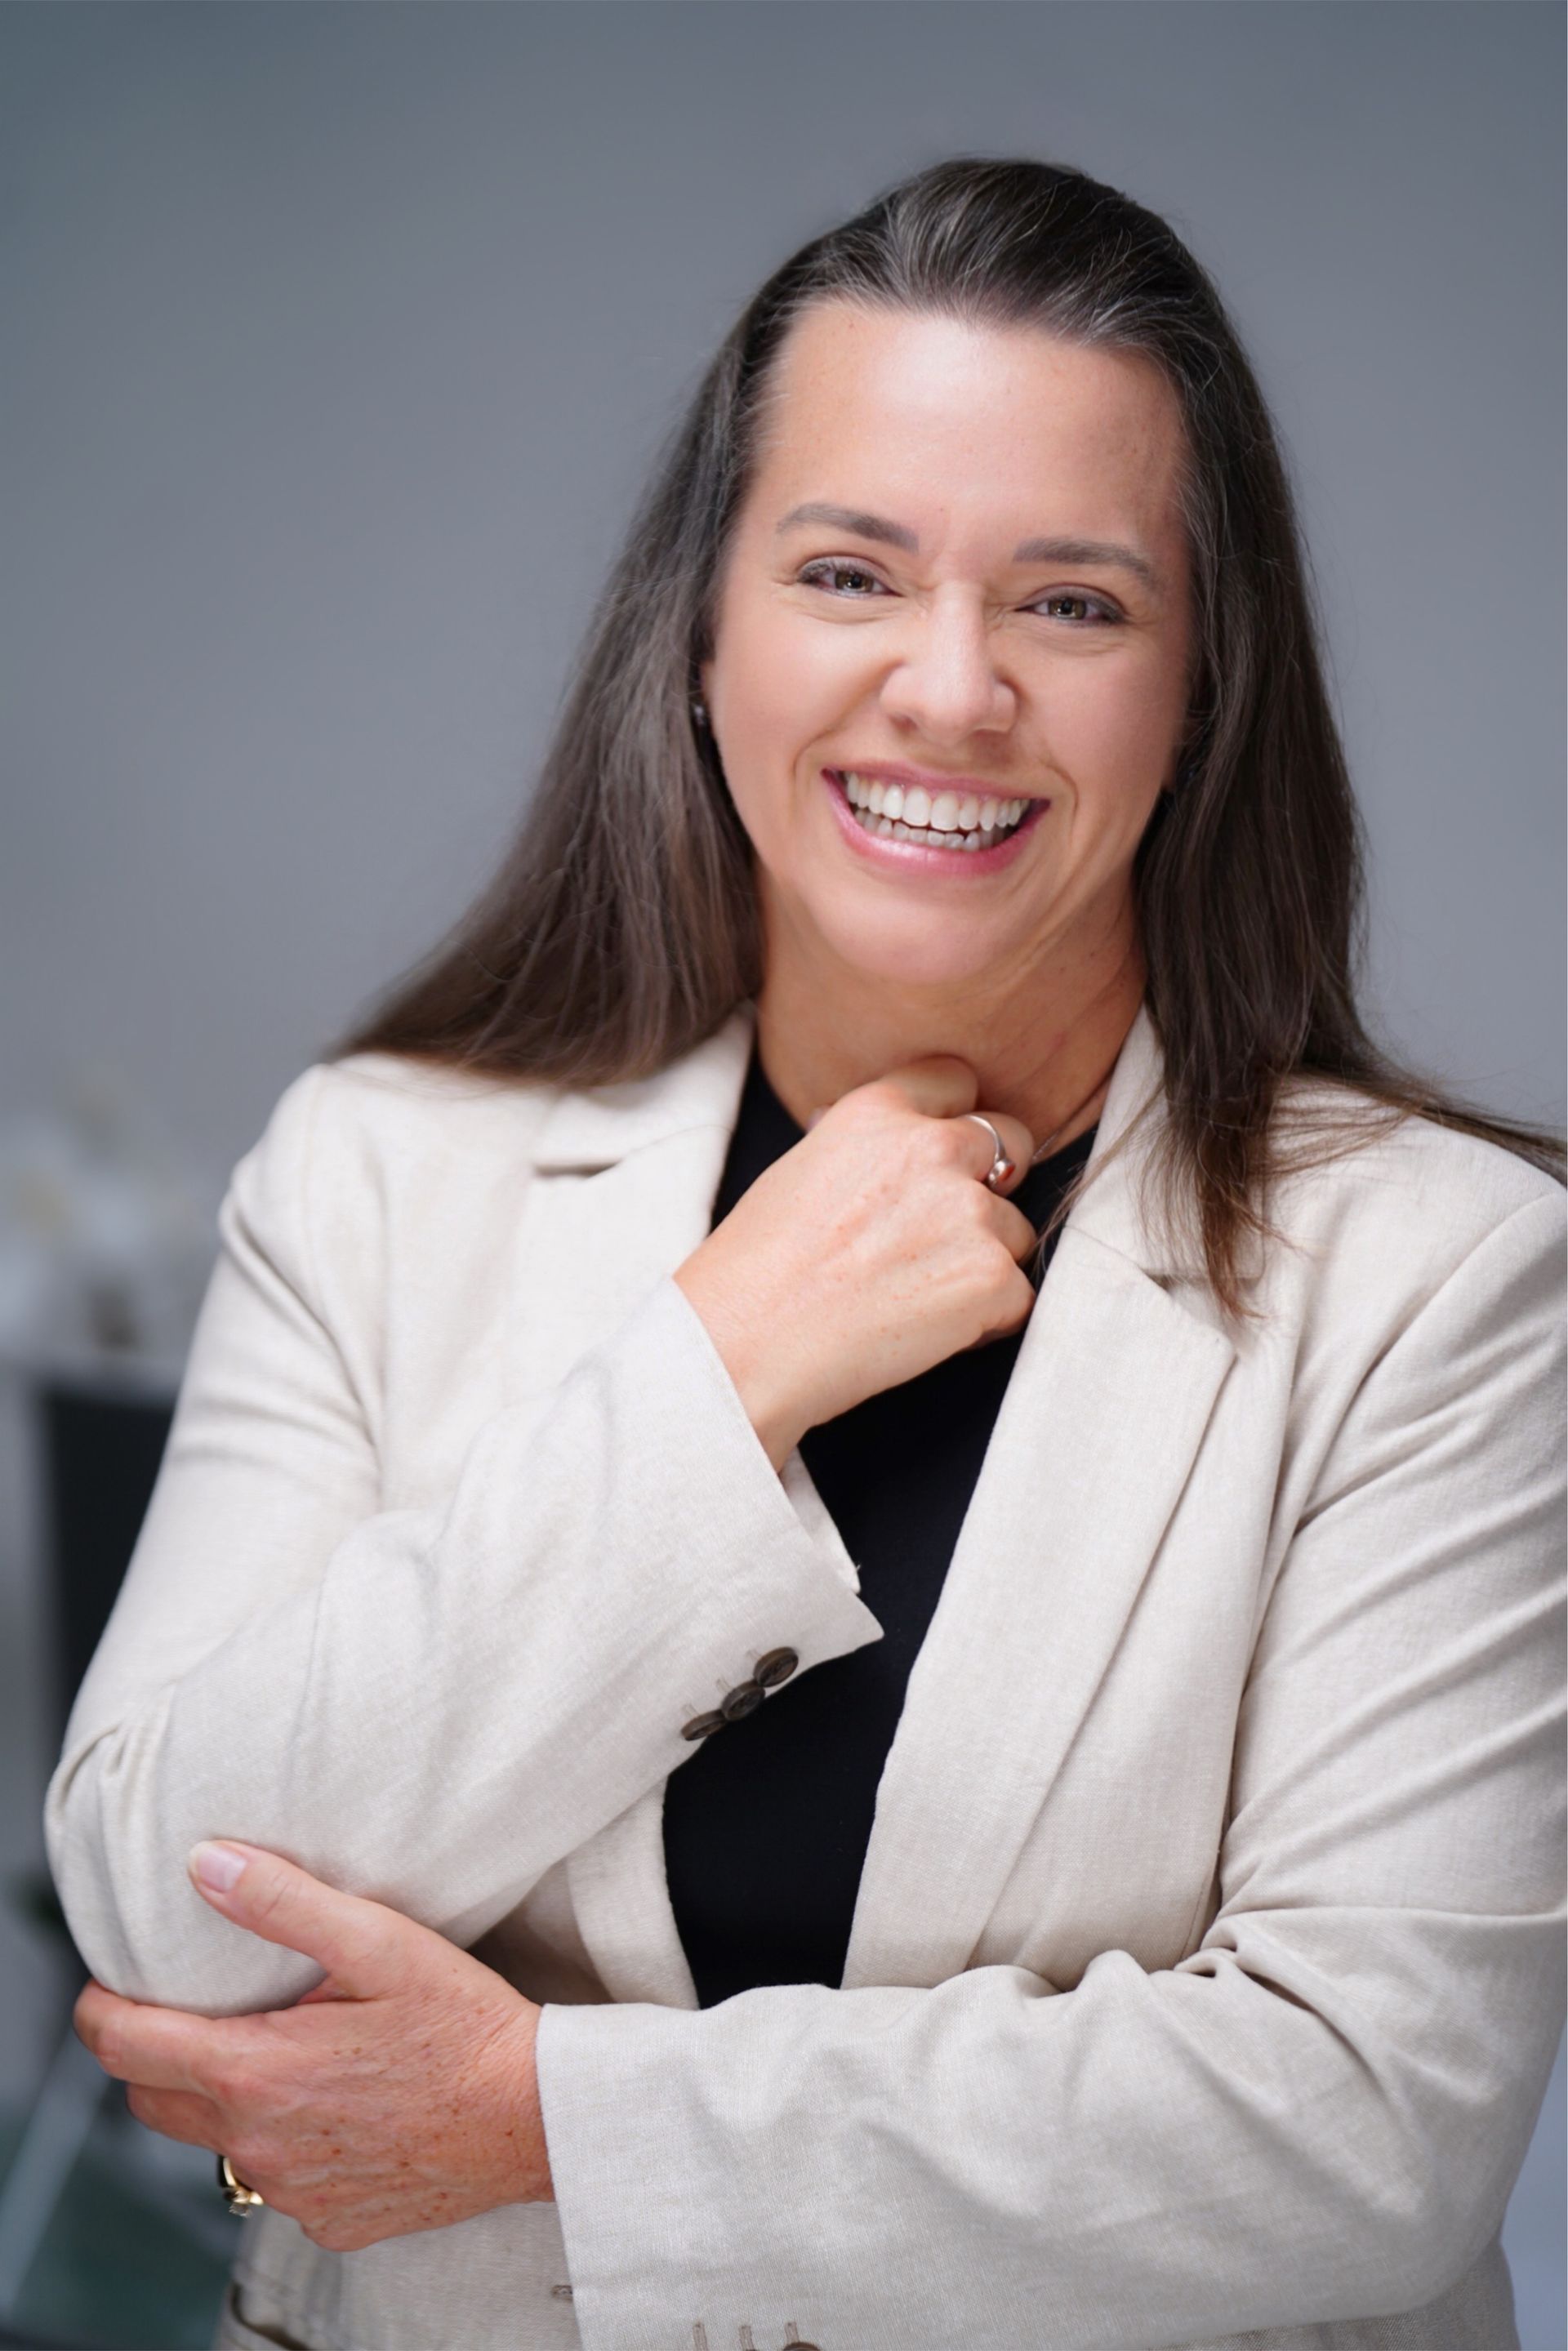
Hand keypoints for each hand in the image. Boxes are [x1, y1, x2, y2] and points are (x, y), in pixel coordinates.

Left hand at [73, 1841, 552, 2250]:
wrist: (534, 2117)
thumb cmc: (464, 2025)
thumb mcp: (378, 1941)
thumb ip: (280, 1901)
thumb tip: (203, 1865)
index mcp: (257, 2071)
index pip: (124, 2048)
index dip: (100, 2010)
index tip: (108, 1986)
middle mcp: (260, 2145)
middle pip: (151, 2102)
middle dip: (153, 2054)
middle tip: (197, 2008)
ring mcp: (293, 2192)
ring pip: (215, 2144)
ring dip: (224, 2099)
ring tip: (282, 2049)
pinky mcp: (329, 2220)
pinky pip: (275, 2180)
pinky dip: (284, 2141)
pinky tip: (337, 2103)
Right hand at [674, 1055, 1037, 1466]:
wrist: (745, 1346)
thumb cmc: (755, 1270)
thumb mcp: (802, 1168)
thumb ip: (868, 1146)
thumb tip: (899, 1142)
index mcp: (879, 1111)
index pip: (957, 1081)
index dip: (953, 1123)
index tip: (940, 1161)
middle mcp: (933, 1148)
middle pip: (1012, 1143)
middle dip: (989, 1184)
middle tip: (942, 1234)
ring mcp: (969, 1212)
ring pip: (1014, 1230)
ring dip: (983, 1261)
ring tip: (914, 1297)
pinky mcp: (992, 1278)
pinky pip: (1018, 1295)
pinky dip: (986, 1319)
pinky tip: (927, 1331)